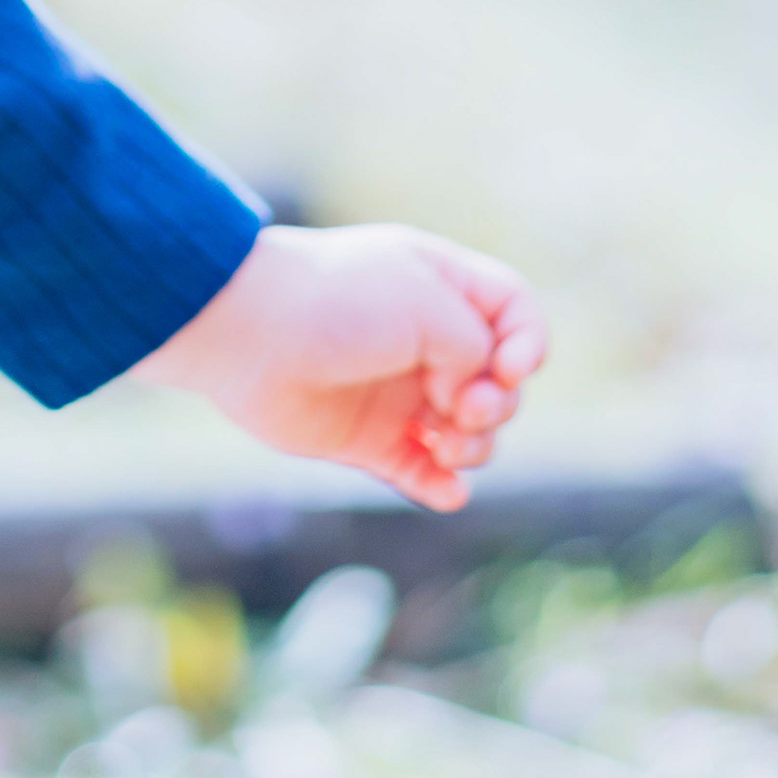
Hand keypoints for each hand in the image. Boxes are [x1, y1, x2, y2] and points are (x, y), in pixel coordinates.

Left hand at [125, 223, 544, 510]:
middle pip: (499, 385)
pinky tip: (445, 491)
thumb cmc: (337, 303)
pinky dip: (443, 487)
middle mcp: (425, 340)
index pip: (515, 315)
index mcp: (441, 287)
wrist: (248, 335)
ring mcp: (398, 392)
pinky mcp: (370, 440)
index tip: (508, 367)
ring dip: (474, 448)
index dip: (529, 345)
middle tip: (460, 408)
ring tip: (441, 443)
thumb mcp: (427, 304)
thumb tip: (464, 400)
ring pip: (470, 436)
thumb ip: (474, 347)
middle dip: (497, 405)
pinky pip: (423, 474)